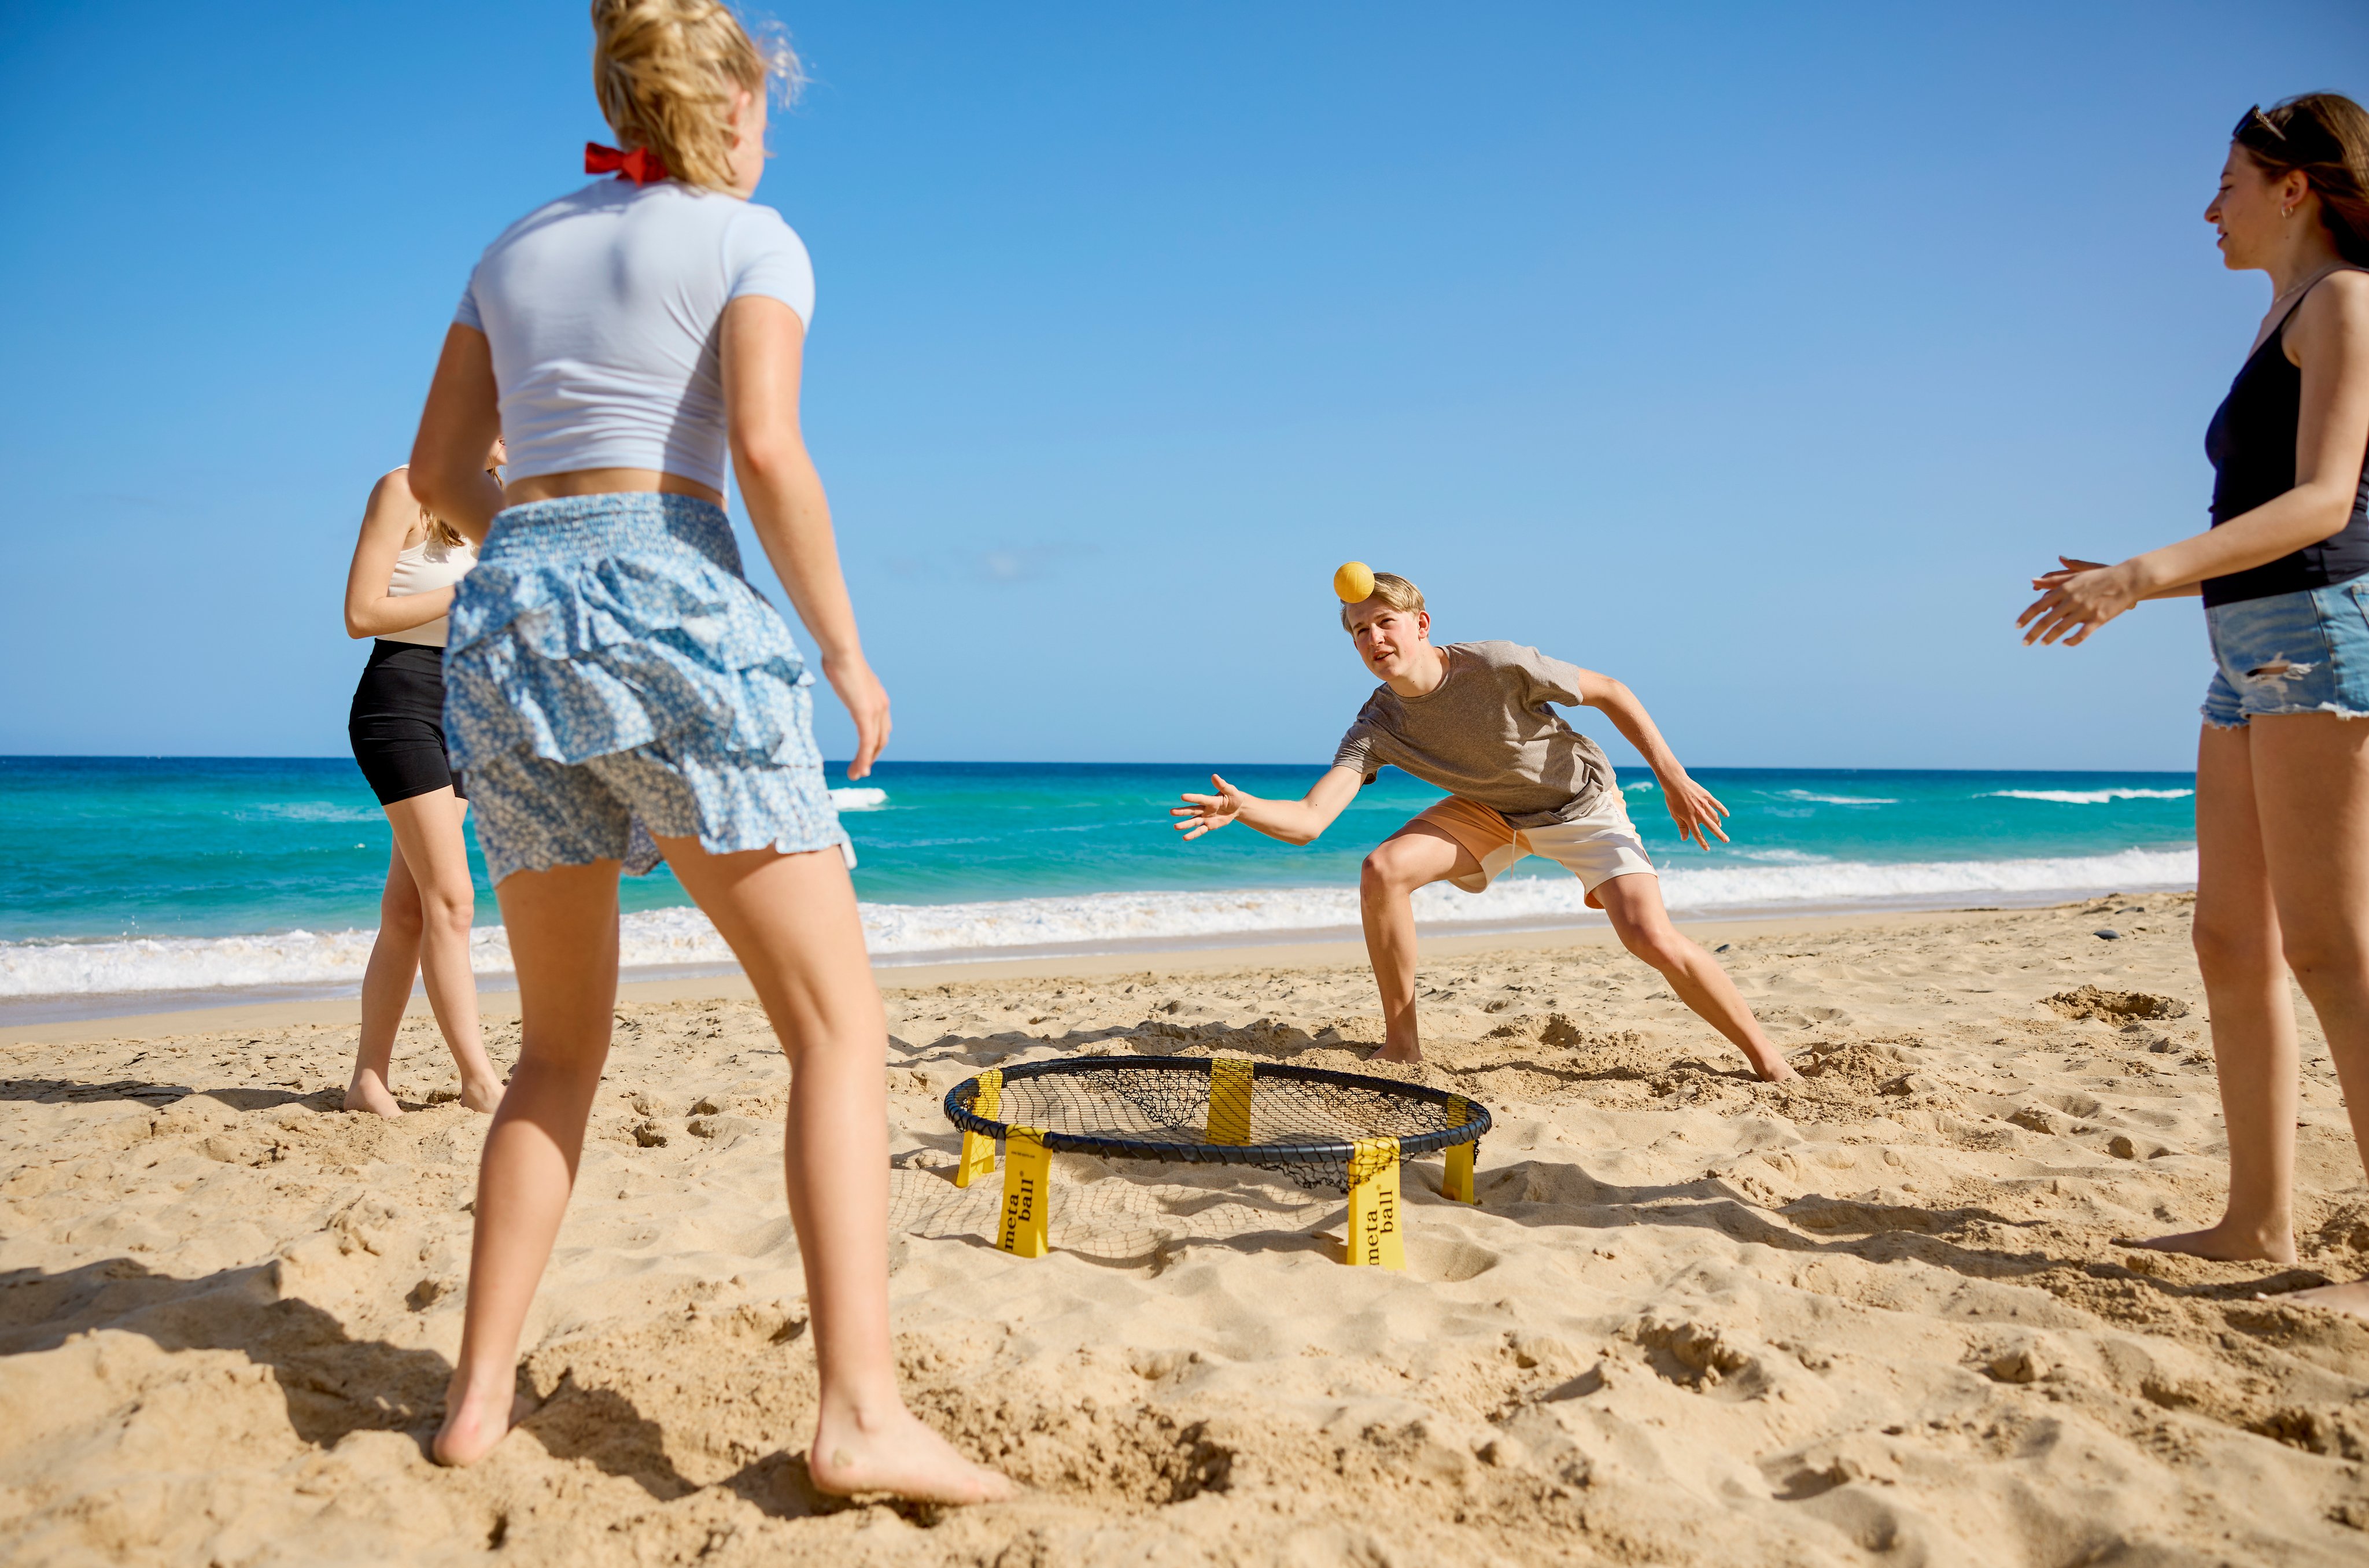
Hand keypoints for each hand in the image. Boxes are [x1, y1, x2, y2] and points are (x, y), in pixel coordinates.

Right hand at [821, 652, 890, 778]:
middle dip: (871, 756)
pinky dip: (863, 759)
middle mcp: (882, 706)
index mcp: (878, 698)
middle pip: (881, 739)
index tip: (866, 755)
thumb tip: (837, 672)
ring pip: (874, 744)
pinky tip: (858, 770)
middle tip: (861, 771)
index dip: (875, 744)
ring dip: (865, 763)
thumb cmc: (838, 658)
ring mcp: (875, 711)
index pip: (881, 727)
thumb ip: (846, 681)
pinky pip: (866, 742)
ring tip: (856, 776)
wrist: (841, 651)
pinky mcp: (865, 714)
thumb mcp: (845, 674)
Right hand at [1171, 774, 1244, 840]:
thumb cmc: (1233, 796)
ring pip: (1193, 821)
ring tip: (1175, 827)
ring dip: (1185, 824)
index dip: (1192, 798)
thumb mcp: (1230, 791)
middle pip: (1192, 810)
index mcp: (1210, 800)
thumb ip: (1222, 785)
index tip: (1182, 796)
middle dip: (1182, 812)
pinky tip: (1184, 838)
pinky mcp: (1209, 825)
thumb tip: (1214, 776)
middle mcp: (1205, 809)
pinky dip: (1193, 834)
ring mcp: (1206, 817)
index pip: (1200, 799)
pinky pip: (1200, 831)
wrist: (1237, 807)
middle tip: (1171, 812)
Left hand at [1658, 770, 1730, 849]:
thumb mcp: (1675, 815)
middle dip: (1719, 835)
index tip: (1708, 849)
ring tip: (1719, 826)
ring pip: (1715, 816)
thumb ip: (1682, 827)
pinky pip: (1717, 805)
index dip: (1703, 842)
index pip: (1698, 834)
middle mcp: (1699, 813)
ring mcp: (1704, 804)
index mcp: (1690, 819)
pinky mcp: (1707, 796)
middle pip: (1712, 827)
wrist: (1675, 782)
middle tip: (1726, 840)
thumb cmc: (1673, 799)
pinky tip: (1726, 815)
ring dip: (1718, 823)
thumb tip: (1685, 839)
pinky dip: (1723, 810)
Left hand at [2018, 558, 2139, 645]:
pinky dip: (2071, 641)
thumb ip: (2053, 580)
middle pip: (2046, 620)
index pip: (2039, 605)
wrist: (2128, 579)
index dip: (2026, 617)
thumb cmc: (2100, 577)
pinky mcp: (2098, 619)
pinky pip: (2081, 634)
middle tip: (2024, 643)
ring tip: (2042, 643)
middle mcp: (2072, 600)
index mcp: (2065, 589)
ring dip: (2049, 638)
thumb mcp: (2076, 575)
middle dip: (2033, 633)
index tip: (2017, 626)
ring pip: (2061, 628)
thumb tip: (2033, 581)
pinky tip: (2065, 643)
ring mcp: (2085, 610)